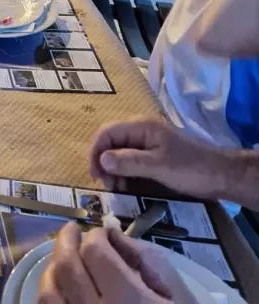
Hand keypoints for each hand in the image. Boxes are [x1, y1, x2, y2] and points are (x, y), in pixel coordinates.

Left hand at [38, 222, 198, 303]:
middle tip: (72, 229)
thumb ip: (146, 259)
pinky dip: (49, 296)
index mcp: (128, 299)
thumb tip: (112, 234)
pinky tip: (59, 288)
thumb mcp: (178, 294)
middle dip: (66, 240)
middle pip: (67, 267)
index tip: (103, 234)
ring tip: (63, 258)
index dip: (96, 235)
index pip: (96, 252)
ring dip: (52, 268)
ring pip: (49, 293)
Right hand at [89, 118, 229, 197]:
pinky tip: (128, 187)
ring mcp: (147, 143)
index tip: (94, 176)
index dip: (96, 152)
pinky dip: (125, 174)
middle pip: (111, 142)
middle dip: (104, 163)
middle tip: (107, 186)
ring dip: (114, 170)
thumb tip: (102, 159)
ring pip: (119, 153)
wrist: (221, 176)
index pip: (107, 133)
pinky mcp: (153, 156)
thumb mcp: (159, 166)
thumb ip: (130, 162)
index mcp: (140, 127)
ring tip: (118, 190)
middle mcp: (141, 131)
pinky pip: (131, 162)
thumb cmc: (190, 168)